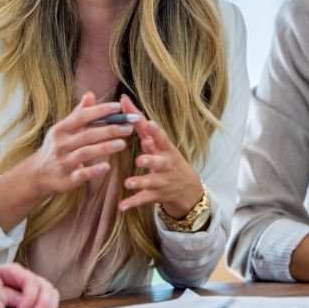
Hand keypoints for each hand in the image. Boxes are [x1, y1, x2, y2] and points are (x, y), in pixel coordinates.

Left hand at [0, 263, 58, 307]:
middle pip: (44, 286)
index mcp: (13, 271)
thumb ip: (2, 291)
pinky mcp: (37, 300)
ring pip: (51, 293)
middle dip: (42, 304)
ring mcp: (33, 288)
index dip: (29, 297)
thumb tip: (20, 299)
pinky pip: (52, 302)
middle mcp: (26, 278)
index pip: (30, 280)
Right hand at [29, 92, 132, 196]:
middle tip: (129, 127)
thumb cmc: (57, 146)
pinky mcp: (66, 179)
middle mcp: (61, 144)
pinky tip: (107, 167)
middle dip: (110, 130)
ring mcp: (63, 162)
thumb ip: (79, 113)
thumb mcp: (63, 129)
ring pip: (86, 153)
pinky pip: (81, 174)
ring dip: (105, 147)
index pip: (82, 116)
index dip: (100, 111)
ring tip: (123, 144)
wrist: (38, 174)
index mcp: (61, 129)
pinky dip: (94, 170)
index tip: (118, 107)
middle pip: (88, 134)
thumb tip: (90, 94)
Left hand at [117, 96, 203, 218]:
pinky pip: (143, 200)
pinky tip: (122, 207)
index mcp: (165, 149)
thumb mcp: (158, 142)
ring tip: (128, 183)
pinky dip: (132, 203)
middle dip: (150, 160)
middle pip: (159, 162)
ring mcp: (161, 180)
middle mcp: (165, 164)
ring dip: (140, 182)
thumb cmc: (166, 157)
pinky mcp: (155, 194)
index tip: (149, 123)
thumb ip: (140, 124)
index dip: (156, 131)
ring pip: (150, 182)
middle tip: (141, 160)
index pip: (162, 138)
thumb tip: (123, 100)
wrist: (186, 187)